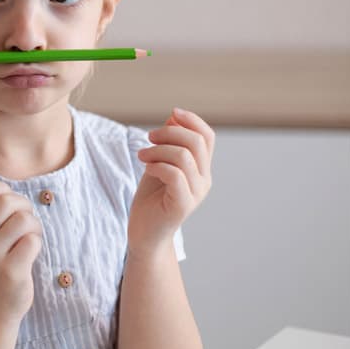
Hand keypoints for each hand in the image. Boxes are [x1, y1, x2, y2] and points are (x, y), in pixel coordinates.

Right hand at [0, 173, 42, 325]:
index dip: (5, 192)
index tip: (10, 207)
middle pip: (7, 202)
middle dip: (24, 207)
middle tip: (25, 224)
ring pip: (23, 219)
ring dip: (33, 226)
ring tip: (28, 238)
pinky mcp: (10, 271)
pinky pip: (33, 240)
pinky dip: (37, 243)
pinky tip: (29, 253)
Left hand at [128, 108, 214, 255]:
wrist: (145, 235)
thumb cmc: (151, 199)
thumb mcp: (158, 164)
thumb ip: (169, 144)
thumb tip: (174, 117)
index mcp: (201, 169)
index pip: (207, 136)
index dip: (192, 120)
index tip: (172, 113)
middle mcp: (204, 180)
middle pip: (196, 142)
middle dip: (169, 133)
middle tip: (149, 137)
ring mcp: (195, 194)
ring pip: (184, 156)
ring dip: (158, 150)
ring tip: (142, 156)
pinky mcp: (183, 205)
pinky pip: (175, 174)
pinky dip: (157, 166)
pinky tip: (146, 169)